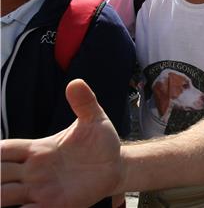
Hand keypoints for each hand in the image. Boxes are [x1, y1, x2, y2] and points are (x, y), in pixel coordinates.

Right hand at [0, 80, 122, 206]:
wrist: (117, 165)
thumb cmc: (100, 142)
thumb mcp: (94, 120)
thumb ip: (84, 102)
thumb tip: (75, 82)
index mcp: (38, 149)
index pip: (4, 150)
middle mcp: (34, 171)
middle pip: (0, 173)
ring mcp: (41, 189)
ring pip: (6, 195)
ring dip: (0, 196)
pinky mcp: (53, 205)